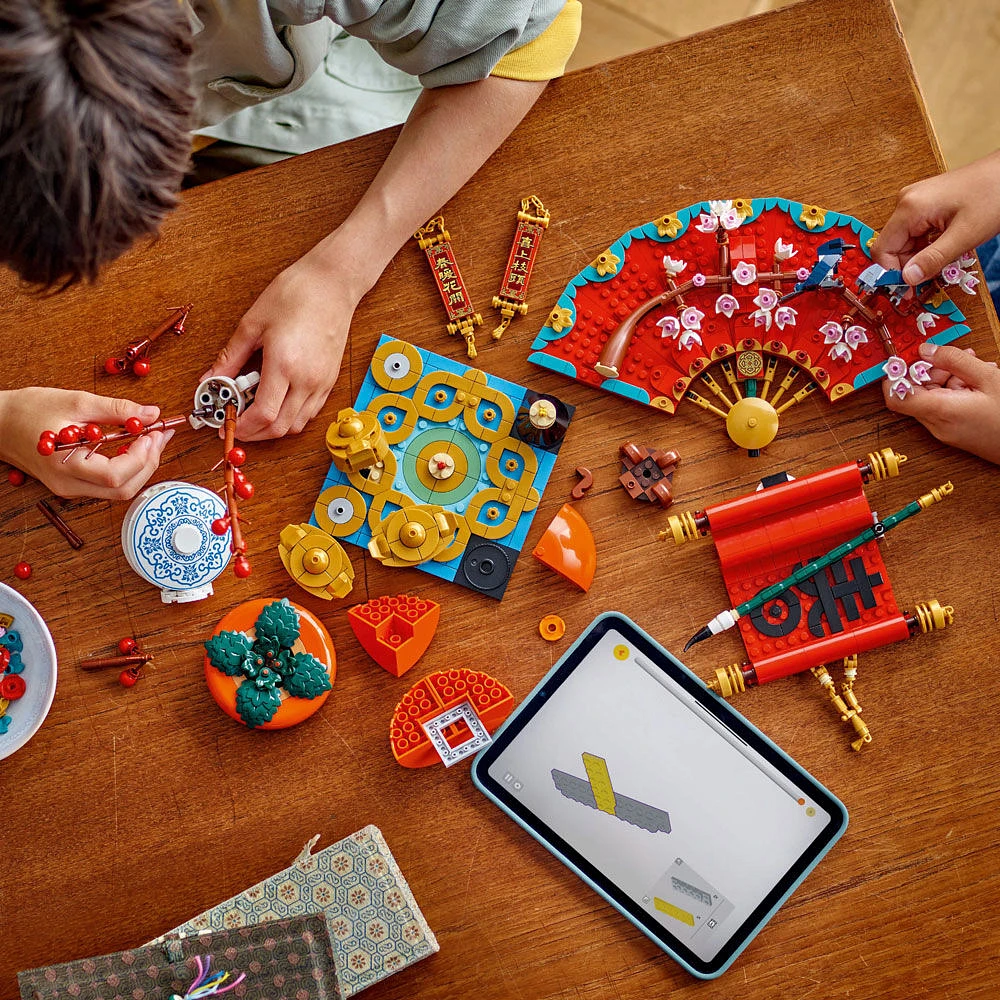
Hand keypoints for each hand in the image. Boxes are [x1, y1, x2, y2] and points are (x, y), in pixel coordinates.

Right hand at [0, 388, 173, 498]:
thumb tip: (151, 414)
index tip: (154, 433)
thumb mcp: (76, 402)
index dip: (142, 457)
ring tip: (151, 439)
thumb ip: (117, 410)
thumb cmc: (28, 410)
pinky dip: (127, 467)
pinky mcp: (73, 484)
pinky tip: (132, 447)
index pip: (116, 476)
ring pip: (118, 490)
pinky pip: (107, 484)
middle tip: (160, 436)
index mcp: (67, 467)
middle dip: (149, 464)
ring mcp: (71, 488)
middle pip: (123, 489)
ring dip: (141, 466)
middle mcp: (70, 485)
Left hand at [203, 247, 359, 440]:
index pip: (263, 415)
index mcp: (284, 364)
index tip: (227, 423)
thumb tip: (210, 379)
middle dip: (254, 433)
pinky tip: (277, 402)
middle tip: (236, 423)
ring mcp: (321, 382)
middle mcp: (306, 379)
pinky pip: (309, 412)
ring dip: (273, 427)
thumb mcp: (252, 324)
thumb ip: (230, 358)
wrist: (332, 284)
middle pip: (279, 428)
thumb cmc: (295, 295)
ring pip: (296, 425)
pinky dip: (290, 417)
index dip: (242, 426)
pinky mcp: (330, 380)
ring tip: (254, 413)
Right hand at [872, 150, 999, 283]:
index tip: (908, 288)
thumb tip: (908, 278)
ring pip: (905, 242)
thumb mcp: (964, 235)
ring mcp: (915, 202)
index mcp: (910, 208)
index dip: (892, 272)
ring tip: (946, 258)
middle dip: (910, 265)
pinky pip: (916, 233)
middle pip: (893, 247)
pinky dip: (927, 245)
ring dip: (921, 256)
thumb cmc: (992, 194)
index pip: (882, 250)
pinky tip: (945, 247)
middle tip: (932, 276)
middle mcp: (906, 202)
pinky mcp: (924, 204)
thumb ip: (933, 259)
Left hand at [884, 342, 999, 463]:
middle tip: (956, 359)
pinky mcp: (954, 431)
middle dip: (932, 371)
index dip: (895, 375)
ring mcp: (945, 430)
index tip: (903, 358)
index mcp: (939, 410)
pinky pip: (945, 405)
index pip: (896, 396)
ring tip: (975, 369)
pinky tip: (977, 382)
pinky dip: (956, 390)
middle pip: (916, 392)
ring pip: (932, 397)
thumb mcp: (987, 378)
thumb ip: (953, 361)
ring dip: (948, 378)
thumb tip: (926, 350)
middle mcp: (936, 424)